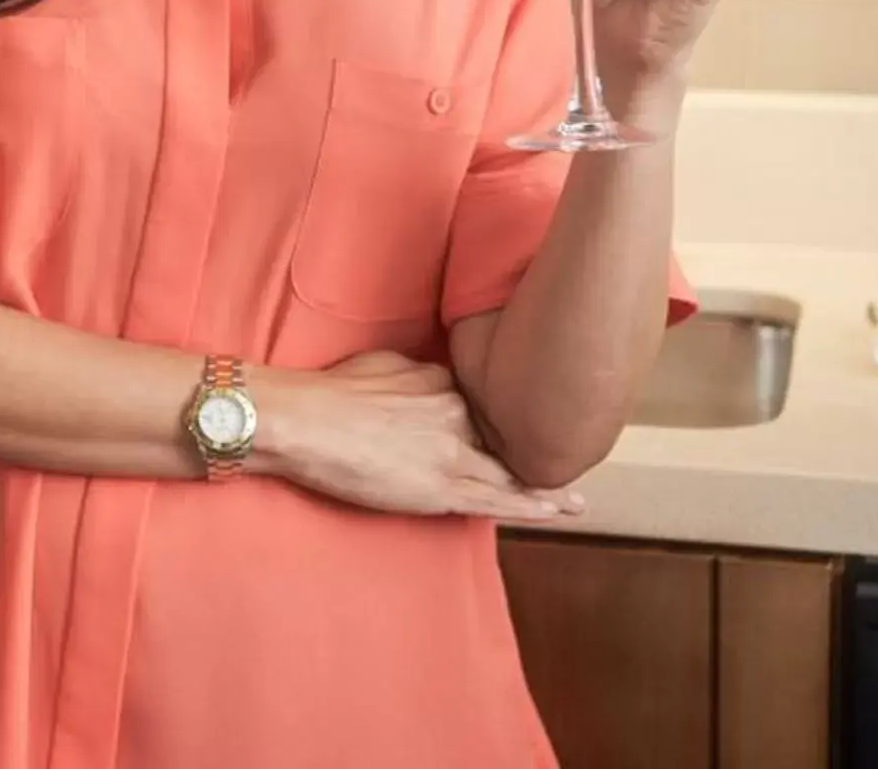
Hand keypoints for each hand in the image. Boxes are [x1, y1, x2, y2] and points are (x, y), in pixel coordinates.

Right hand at [252, 352, 581, 520]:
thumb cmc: (327, 392)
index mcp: (440, 382)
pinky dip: (530, 507)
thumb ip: (411, 378)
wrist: (302, 421)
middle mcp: (456, 413)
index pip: (481, 408)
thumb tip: (420, 384)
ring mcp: (453, 452)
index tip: (517, 433)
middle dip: (531, 455)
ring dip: (545, 488)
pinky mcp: (443, 487)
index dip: (499, 426)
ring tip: (575, 500)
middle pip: (502, 440)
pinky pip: (497, 501)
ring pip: (509, 473)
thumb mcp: (380, 365)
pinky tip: (556, 512)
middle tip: (563, 466)